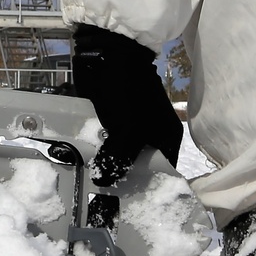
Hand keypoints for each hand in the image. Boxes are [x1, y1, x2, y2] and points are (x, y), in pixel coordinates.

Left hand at [71, 24, 182, 182]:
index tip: (131, 203)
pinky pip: (109, 138)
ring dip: (109, 161)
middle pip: (141, 164)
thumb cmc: (128, 93)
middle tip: (107, 194)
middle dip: (125, 177)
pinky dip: (100, 146)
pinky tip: (86, 158)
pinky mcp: (116, 115)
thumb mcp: (128, 132)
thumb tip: (103, 181)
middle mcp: (155, 132)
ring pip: (122, 152)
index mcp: (168, 137)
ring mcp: (135, 124)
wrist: (110, 52)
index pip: (164, 173)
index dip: (149, 188)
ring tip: (93, 180)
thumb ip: (118, 160)